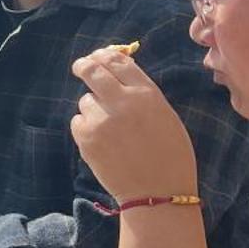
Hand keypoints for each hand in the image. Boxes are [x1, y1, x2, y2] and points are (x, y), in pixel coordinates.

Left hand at [70, 46, 198, 202]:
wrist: (159, 192)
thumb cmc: (170, 155)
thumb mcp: (165, 115)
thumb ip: (141, 94)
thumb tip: (117, 73)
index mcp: (146, 94)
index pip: (117, 61)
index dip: (104, 55)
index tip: (96, 57)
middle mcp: (122, 102)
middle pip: (92, 70)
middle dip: (84, 66)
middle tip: (81, 67)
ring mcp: (101, 120)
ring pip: (85, 100)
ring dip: (93, 108)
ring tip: (111, 129)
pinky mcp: (87, 138)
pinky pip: (78, 121)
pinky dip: (86, 127)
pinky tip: (103, 142)